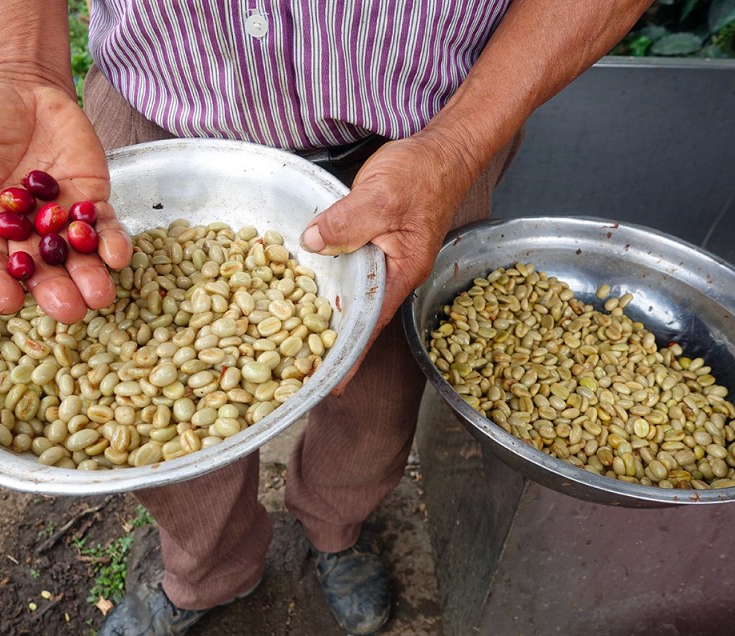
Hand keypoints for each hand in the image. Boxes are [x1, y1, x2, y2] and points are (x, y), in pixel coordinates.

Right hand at [0, 73, 131, 323]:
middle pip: (37, 273)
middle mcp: (21, 235)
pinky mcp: (90, 202)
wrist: (22, 91)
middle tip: (68, 310)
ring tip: (100, 295)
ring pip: (75, 260)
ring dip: (89, 278)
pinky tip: (121, 255)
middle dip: (53, 292)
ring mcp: (59, 222)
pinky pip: (103, 229)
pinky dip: (113, 243)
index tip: (4, 302)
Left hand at [300, 132, 478, 392]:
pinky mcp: (373, 246)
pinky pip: (348, 272)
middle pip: (358, 317)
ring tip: (291, 339)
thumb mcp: (381, 195)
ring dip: (325, 314)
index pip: (369, 324)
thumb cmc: (421, 174)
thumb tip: (312, 243)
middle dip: (329, 342)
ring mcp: (383, 262)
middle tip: (296, 368)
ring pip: (351, 295)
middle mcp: (393, 275)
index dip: (348, 356)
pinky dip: (328, 283)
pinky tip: (302, 287)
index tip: (328, 384)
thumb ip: (347, 221)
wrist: (442, 152)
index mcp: (400, 273)